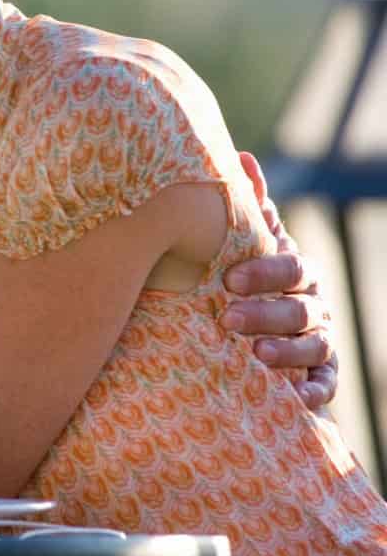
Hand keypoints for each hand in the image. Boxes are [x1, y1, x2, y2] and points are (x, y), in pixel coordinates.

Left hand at [221, 149, 337, 409]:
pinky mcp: (322, 375)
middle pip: (301, 308)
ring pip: (314, 345)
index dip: (264, 273)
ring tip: (256, 354)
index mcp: (296, 271)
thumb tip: (242, 157)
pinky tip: (297, 398)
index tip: (229, 280)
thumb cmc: (247, 278)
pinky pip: (326, 384)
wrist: (252, 330)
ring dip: (288, 350)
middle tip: (230, 319)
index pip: (290, 267)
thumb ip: (248, 208)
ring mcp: (320, 340)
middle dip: (268, 313)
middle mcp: (314, 304)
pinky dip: (314, 391)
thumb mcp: (248, 244)